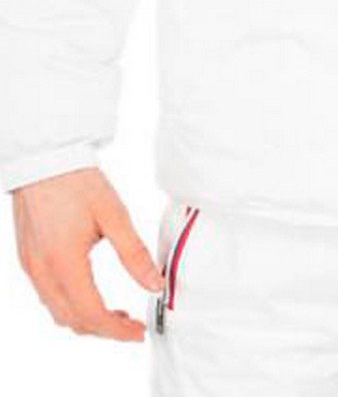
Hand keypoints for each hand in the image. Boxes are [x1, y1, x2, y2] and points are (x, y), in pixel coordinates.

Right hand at [12, 168, 162, 341]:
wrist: (45, 158)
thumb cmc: (78, 181)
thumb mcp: (114, 215)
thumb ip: (134, 254)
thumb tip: (155, 284)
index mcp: (64, 262)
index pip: (91, 314)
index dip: (117, 330)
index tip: (139, 332)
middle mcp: (42, 271)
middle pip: (72, 320)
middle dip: (104, 329)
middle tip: (132, 324)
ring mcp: (31, 266)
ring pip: (57, 311)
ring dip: (86, 319)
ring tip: (115, 312)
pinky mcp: (28, 258)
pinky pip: (48, 295)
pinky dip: (70, 304)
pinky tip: (90, 292)